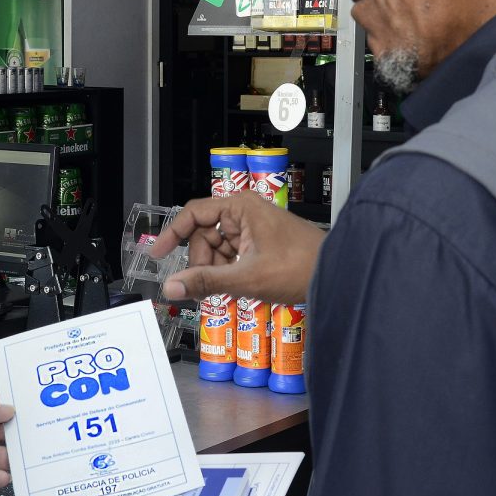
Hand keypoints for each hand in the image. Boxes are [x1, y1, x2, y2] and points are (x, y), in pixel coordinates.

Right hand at [151, 191, 325, 303]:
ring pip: (217, 248)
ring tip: (227, 288)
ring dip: (216, 270)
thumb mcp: (247, 277)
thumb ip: (206, 282)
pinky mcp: (260, 243)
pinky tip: (236, 286)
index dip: (172, 234)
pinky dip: (228, 272)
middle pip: (204, 235)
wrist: (337, 275)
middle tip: (204, 286)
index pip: (193, 214)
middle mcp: (245, 212)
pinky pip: (231, 255)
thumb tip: (173, 287)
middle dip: (202, 262)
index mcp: (240, 207)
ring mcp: (253, 228)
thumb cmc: (302, 266)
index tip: (158, 254)